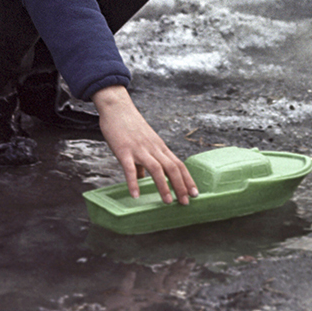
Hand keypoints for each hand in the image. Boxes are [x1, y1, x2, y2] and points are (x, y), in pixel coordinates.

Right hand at [93, 85, 197, 204]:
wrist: (117, 107)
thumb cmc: (129, 126)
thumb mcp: (142, 143)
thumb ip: (143, 163)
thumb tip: (142, 180)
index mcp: (159, 146)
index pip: (178, 164)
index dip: (187, 179)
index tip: (195, 194)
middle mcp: (153, 148)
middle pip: (172, 168)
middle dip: (180, 186)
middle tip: (186, 203)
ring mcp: (139, 149)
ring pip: (156, 168)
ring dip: (164, 186)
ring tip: (167, 202)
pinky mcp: (124, 150)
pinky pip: (130, 168)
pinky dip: (133, 183)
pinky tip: (135, 195)